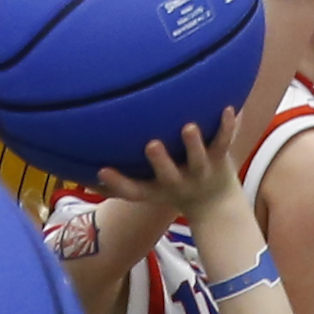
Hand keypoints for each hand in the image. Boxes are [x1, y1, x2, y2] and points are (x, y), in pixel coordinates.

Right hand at [92, 122, 243, 224]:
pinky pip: (225, 141)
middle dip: (160, 162)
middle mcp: (178, 182)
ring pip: (199, 158)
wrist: (216, 206)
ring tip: (189, 127)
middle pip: (168, 174)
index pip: (134, 191)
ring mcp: (200, 171)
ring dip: (193, 144)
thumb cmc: (171, 188)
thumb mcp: (146, 187)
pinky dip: (228, 125)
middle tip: (151, 144)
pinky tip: (231, 107)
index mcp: (157, 189)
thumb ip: (120, 176)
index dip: (117, 184)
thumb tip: (82, 156)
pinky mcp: (221, 159)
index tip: (101, 171)